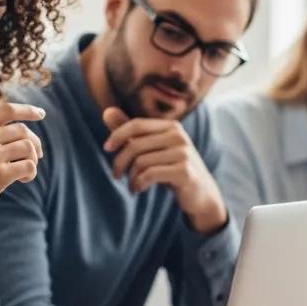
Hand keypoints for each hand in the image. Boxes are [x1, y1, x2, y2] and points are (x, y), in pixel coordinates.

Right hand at [0, 102, 44, 232]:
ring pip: (28, 147)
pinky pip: (28, 166)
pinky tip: (22, 180)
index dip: (28, 110)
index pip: (7, 110)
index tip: (41, 114)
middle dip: (34, 142)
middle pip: (22, 130)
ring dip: (33, 159)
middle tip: (37, 155)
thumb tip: (21, 132)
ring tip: (25, 171)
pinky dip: (31, 173)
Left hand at [102, 108, 227, 233]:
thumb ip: (131, 132)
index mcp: (171, 127)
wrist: (200, 193)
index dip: (117, 134)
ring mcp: (183, 153)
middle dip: (120, 162)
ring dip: (131, 178)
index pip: (137, 124)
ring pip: (141, 162)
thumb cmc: (171, 168)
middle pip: (136, 145)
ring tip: (132, 186)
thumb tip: (106, 111)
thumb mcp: (152, 149)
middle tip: (116, 175)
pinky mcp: (184, 172)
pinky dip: (139, 184)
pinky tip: (139, 189)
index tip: (106, 148)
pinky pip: (150, 175)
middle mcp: (179, 136)